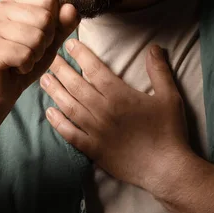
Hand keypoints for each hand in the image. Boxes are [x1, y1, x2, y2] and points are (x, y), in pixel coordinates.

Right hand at [0, 0, 78, 107]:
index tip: (37, 37)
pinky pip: (25, 55)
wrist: (0, 90)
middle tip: (29, 52)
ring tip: (21, 60)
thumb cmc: (24, 61)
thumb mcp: (49, 41)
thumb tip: (71, 8)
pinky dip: (26, 66)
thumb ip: (62, 24)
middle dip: (45, 42)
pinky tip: (15, 68)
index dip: (53, 22)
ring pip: (36, 37)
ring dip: (36, 55)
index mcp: (10, 0)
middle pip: (45, 17)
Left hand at [40, 39, 193, 192]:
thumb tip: (153, 47)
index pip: (95, 69)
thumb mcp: (169, 97)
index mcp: (120, 95)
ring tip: (44, 80)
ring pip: (69, 107)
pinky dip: (57, 122)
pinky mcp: (92, 148)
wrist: (165, 168)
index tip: (70, 44)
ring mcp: (95, 130)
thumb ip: (159, 70)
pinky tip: (49, 112)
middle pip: (76, 85)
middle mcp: (103, 110)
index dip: (81, 55)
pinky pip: (70, 133)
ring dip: (55, 92)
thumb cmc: (169, 131)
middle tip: (49, 59)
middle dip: (61, 70)